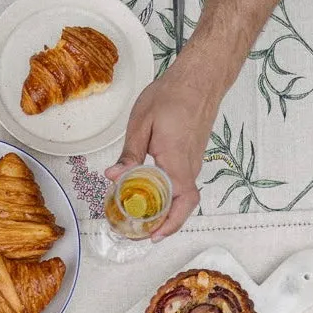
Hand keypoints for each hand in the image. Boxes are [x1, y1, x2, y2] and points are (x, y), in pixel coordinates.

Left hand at [106, 54, 221, 239]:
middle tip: (140, 233)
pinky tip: (149, 196)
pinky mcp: (191, 156)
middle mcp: (189, 165)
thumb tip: (113, 177)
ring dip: (166, 211)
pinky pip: (182, 184)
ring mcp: (193, 161)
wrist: (200, 76)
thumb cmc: (172, 95)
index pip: (181, 200)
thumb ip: (129, 154)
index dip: (170, 222)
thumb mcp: (141, 123)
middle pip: (183, 205)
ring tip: (141, 218)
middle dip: (165, 224)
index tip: (153, 236)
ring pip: (183, 196)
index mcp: (176, 159)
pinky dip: (168, 197)